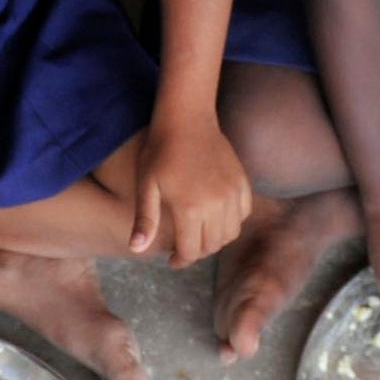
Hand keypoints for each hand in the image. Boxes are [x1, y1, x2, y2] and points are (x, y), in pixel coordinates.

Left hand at [134, 109, 254, 267]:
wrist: (186, 118)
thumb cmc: (160, 151)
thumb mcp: (147, 186)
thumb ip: (145, 220)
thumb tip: (136, 250)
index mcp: (190, 208)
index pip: (191, 251)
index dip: (180, 260)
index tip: (171, 260)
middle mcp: (216, 204)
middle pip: (212, 246)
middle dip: (196, 252)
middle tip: (183, 247)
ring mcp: (233, 193)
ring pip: (230, 233)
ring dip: (215, 240)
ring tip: (199, 234)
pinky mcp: (242, 182)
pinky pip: (243, 214)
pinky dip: (232, 222)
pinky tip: (215, 217)